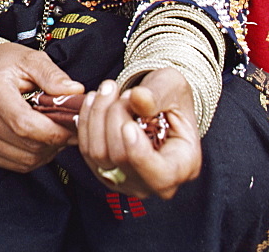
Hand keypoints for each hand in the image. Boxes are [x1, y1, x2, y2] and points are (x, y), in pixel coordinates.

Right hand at [0, 42, 83, 172]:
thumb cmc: (7, 64)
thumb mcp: (32, 59)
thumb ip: (53, 76)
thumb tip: (75, 92)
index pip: (26, 124)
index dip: (55, 131)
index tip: (74, 126)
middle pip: (27, 145)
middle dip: (55, 141)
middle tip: (70, 129)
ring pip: (25, 159)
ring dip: (47, 151)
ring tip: (55, 132)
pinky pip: (16, 165)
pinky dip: (34, 157)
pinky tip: (40, 140)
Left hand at [77, 69, 200, 198]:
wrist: (157, 104)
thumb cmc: (171, 97)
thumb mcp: (172, 86)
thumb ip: (158, 94)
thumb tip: (139, 99)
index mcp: (183, 165)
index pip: (159, 175)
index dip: (139, 155)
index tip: (128, 126)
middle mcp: (153, 181)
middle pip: (122, 159)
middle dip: (116, 117)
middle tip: (125, 91)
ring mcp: (126, 181)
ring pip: (99, 155)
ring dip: (98, 115)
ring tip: (110, 91)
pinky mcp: (104, 172)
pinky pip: (86, 150)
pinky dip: (86, 121)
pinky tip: (94, 99)